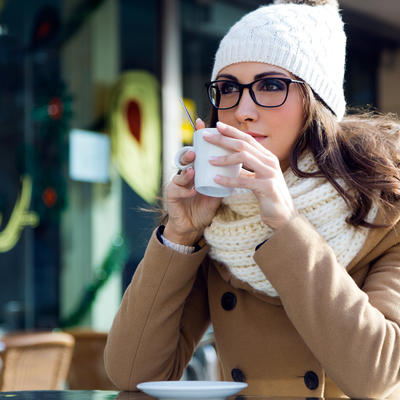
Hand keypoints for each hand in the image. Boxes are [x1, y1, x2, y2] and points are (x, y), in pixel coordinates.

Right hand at [164, 119, 221, 244]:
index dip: (197, 138)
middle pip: (185, 159)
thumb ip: (226, 178)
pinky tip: (194, 190)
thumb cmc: (204, 206)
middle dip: (190, 153)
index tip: (202, 123)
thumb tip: (243, 163)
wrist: (193, 226)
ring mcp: (177, 184)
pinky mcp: (172, 195)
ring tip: (193, 168)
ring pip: (180, 173)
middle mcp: (185, 174)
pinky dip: (187, 190)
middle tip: (196, 150)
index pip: (197, 152)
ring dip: (187, 171)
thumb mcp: (217, 190)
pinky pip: (178, 190)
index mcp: (196, 170)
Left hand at [205, 121, 297, 230]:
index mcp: (267, 157)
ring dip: (224, 158)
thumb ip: (245, 170)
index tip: (216, 125)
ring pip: (243, 158)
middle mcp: (269, 161)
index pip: (247, 139)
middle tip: (206, 137)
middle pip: (243, 144)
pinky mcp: (267, 186)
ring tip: (209, 160)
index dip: (232, 131)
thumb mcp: (256, 179)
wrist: (283, 216)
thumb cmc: (268, 196)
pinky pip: (244, 180)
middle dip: (223, 139)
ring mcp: (270, 173)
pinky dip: (228, 179)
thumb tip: (229, 163)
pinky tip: (216, 179)